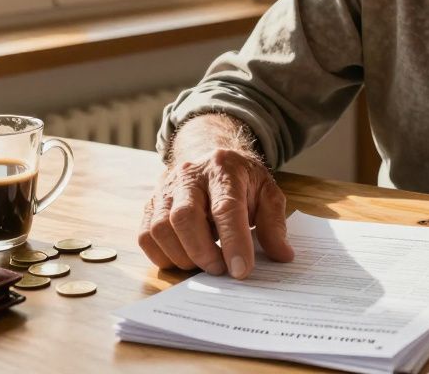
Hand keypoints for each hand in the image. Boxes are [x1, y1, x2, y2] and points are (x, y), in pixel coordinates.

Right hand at [138, 146, 293, 277]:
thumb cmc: (240, 180)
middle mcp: (189, 175)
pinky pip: (146, 236)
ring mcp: (165, 189)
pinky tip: (184, 258)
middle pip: (184, 217)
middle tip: (220, 270)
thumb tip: (283, 255)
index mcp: (223, 169)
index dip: (234, 242)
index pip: (226, 208)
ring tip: (204, 264)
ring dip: (182, 256)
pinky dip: (163, 256)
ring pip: (161, 228)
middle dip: (202, 252)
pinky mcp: (150, 204)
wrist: (210, 157)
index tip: (241, 271)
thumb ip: (274, 223)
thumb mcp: (266, 192)